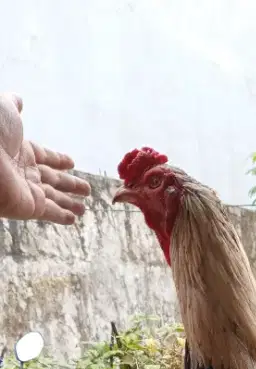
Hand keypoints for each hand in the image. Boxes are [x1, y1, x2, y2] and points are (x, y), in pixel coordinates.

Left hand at [0, 93, 89, 223]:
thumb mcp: (4, 110)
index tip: (71, 163)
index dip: (58, 160)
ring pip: (54, 198)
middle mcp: (25, 171)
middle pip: (53, 180)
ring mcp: (27, 191)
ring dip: (69, 204)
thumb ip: (13, 106)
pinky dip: (62, 216)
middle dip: (69, 185)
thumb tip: (19, 100)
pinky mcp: (30, 207)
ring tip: (83, 210)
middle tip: (87, 190)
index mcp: (21, 150)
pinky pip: (50, 212)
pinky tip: (73, 219)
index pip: (45, 156)